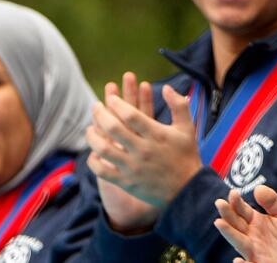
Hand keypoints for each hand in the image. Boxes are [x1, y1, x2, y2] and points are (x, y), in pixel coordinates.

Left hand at [86, 74, 202, 221]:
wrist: (187, 189)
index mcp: (157, 135)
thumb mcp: (187, 127)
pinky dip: (93, 161)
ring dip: (92, 136)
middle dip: (100, 113)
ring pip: (103, 148)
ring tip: (89, 128)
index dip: (117, 102)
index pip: (131, 114)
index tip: (111, 98)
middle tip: (95, 106)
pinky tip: (94, 153)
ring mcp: (133, 167)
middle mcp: (143, 150)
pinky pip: (102, 170)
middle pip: (113, 128)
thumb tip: (165, 86)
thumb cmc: (186, 155)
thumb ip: (178, 104)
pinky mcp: (126, 182)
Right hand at [214, 187, 276, 262]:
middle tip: (220, 203)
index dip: (237, 202)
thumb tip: (258, 188)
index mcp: (256, 222)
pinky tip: (238, 260)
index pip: (242, 210)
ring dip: (229, 233)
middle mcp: (251, 236)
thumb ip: (273, 201)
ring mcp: (253, 251)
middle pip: (236, 224)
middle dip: (227, 214)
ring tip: (219, 223)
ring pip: (238, 242)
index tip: (233, 193)